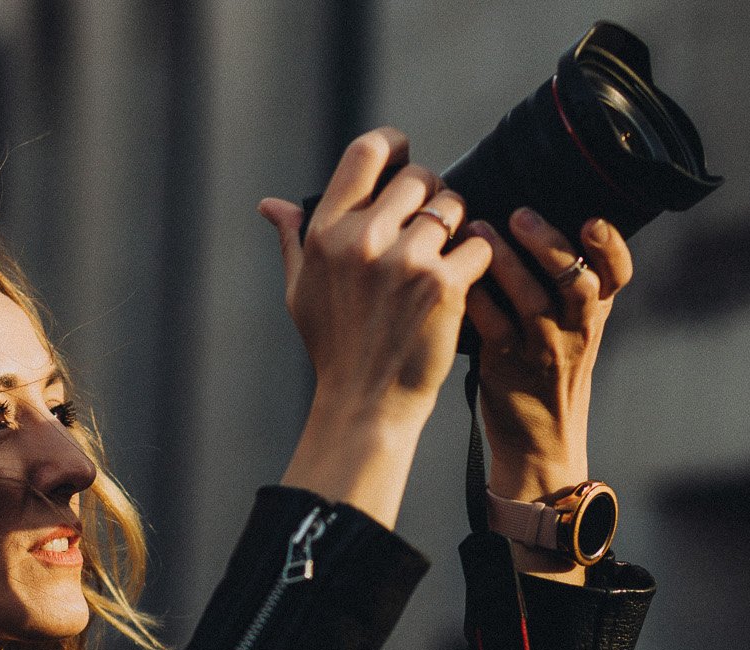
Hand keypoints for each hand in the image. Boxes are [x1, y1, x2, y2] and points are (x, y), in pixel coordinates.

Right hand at [258, 128, 492, 527]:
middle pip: (418, 177)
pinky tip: (466, 279)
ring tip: (446, 255)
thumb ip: (293, 241)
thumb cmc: (333, 349)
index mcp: (326, 233)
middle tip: (432, 224)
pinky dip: (479, 259)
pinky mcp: (444, 285)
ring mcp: (405, 261)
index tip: (404, 155)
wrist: (366, 404)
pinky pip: (478, 244)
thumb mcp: (301, 293)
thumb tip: (271, 204)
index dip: (392, 144)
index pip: (365, 153)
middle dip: (431, 194)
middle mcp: (362, 240)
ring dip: (457, 226)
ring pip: (453, 207)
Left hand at [464, 209, 634, 504]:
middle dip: (549, 243)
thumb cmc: (551, 374)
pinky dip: (475, 294)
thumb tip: (535, 219)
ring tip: (478, 227)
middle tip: (520, 215)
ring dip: (503, 259)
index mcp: (596, 314)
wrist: (540, 442)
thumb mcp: (575, 330)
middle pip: (574, 280)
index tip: (592, 221)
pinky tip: (458, 272)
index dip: (611, 246)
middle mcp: (577, 329)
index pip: (618, 273)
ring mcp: (544, 349)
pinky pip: (491, 323)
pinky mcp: (507, 365)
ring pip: (530, 298)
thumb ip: (569, 285)